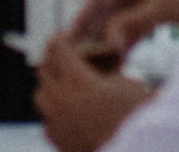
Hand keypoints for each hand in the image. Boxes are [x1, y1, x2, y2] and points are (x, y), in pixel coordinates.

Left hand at [35, 35, 156, 151]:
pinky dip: (54, 113)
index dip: (61, 39)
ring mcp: (56, 123)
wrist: (137, 150)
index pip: (57, 48)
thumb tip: (98, 69)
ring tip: (65, 87)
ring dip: (50, 87)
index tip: (65, 38)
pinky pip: (47, 121)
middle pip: (44, 71)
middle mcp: (60, 100)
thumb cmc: (138, 119)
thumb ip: (107, 71)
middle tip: (65, 61)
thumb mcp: (129, 84)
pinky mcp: (58, 142)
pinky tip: (69, 113)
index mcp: (77, 81)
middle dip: (54, 62)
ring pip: (41, 96)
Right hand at [63, 0, 178, 51]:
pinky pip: (135, 26)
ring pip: (119, 14)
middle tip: (72, 42)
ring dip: (106, 34)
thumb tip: (109, 41)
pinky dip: (126, 40)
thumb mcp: (165, 6)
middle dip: (88, 18)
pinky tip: (118, 59)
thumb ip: (134, 23)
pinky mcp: (162, 12)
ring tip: (92, 56)